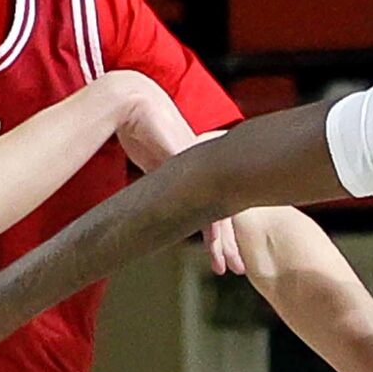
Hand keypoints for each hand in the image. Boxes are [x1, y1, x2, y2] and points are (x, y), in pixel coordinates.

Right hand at [99, 74, 241, 276]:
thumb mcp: (156, 162)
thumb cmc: (141, 128)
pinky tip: (215, 249)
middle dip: (230, 243)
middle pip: (226, 214)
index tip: (227, 254)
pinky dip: (212, 232)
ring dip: (224, 244)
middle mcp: (207, 173)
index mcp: (200, 172)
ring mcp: (203, 173)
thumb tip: (157, 199)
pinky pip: (207, 208)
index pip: (218, 206)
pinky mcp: (194, 176)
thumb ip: (163, 180)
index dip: (222, 231)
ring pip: (221, 215)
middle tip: (238, 268)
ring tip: (228, 268)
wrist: (134, 103)